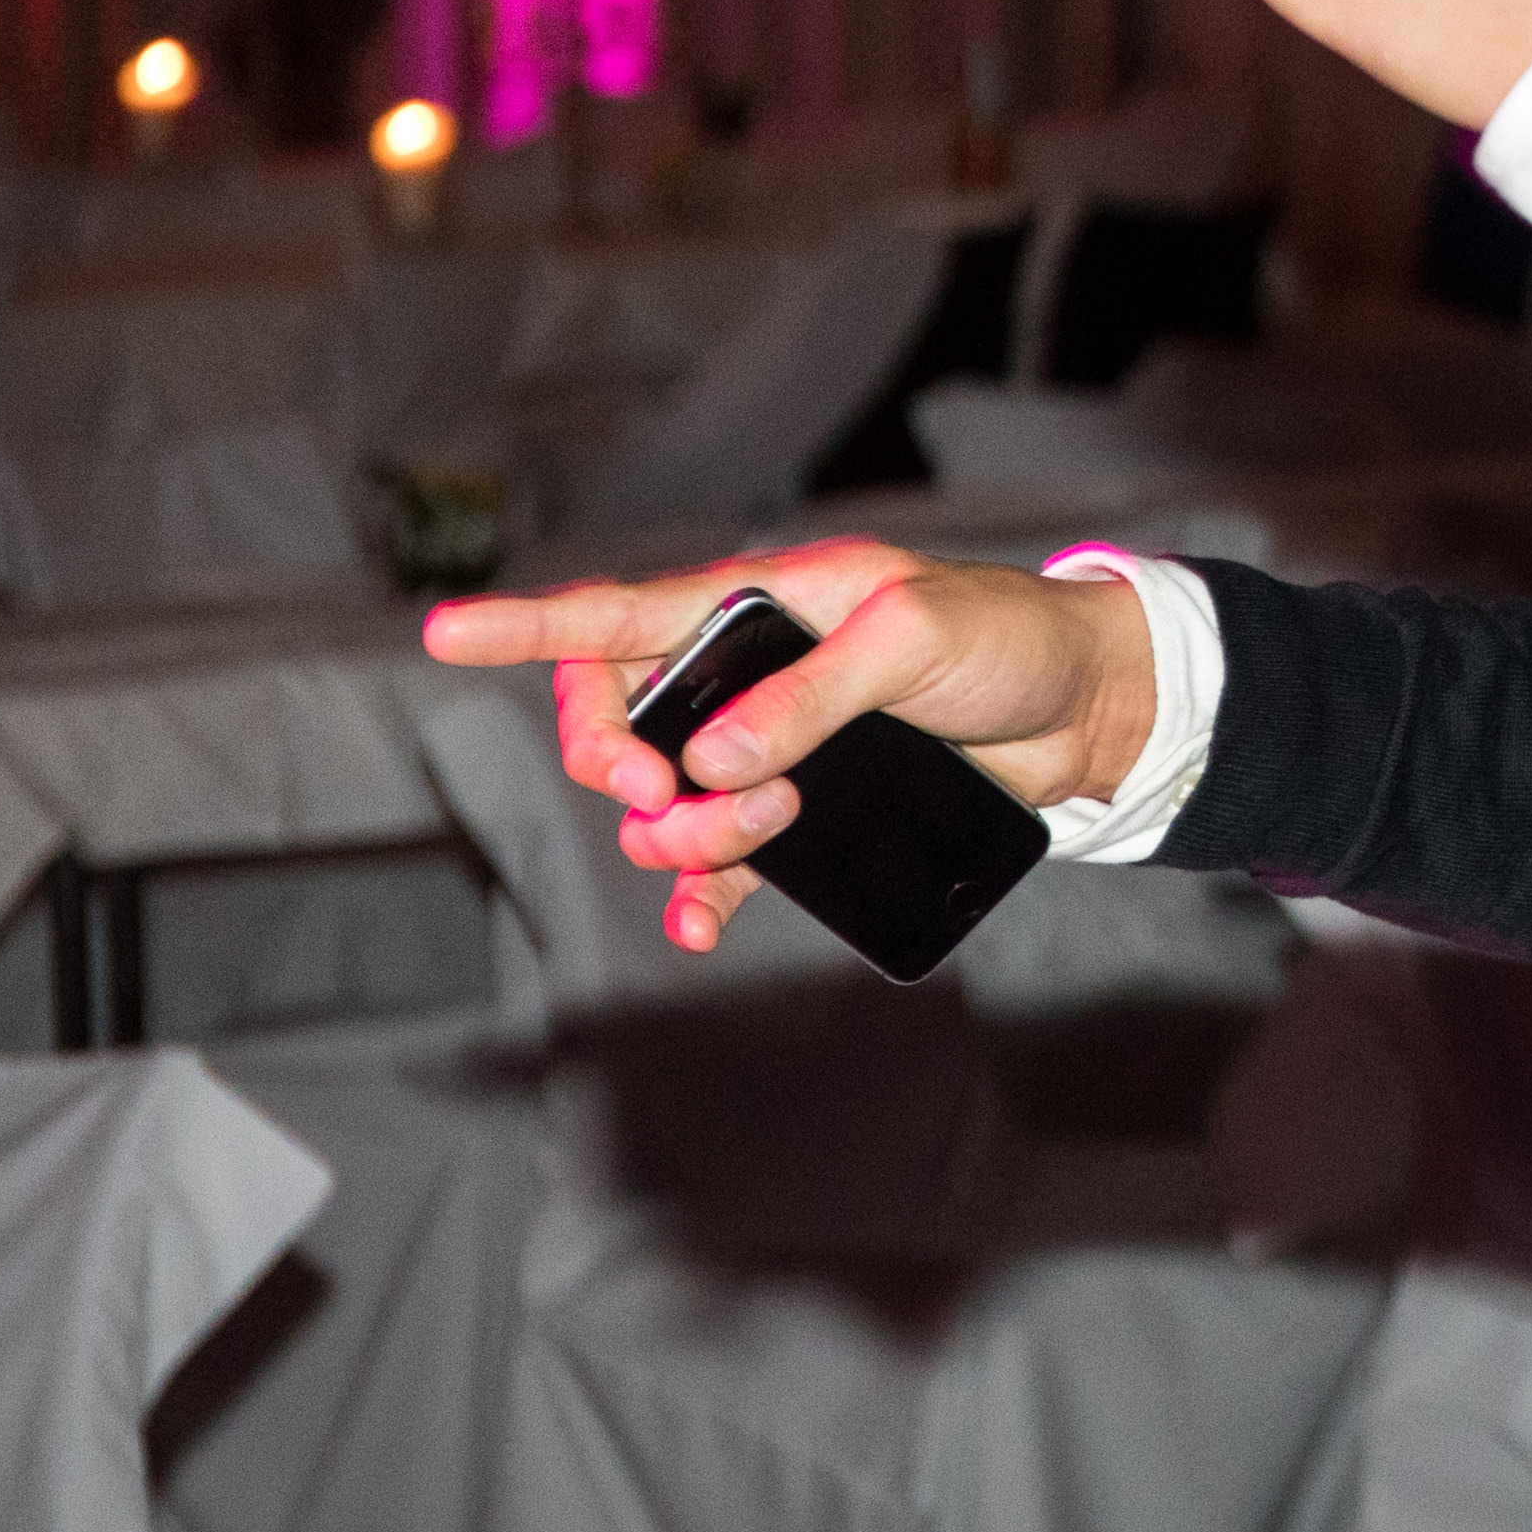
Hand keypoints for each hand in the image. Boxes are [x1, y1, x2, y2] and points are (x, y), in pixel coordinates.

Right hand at [422, 543, 1158, 954]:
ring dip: (681, 836)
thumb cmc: (1009, 638)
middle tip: (665, 800)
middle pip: (619, 726)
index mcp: (763, 604)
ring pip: (665, 803)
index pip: (623, 614)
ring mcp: (771, 746)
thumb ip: (809, 696)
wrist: (1086, 707)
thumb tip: (711, 763)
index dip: (530, 627)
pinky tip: (697, 928)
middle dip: (618, 770)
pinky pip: (719, 863)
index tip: (445, 634)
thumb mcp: (912, 643)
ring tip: (759, 831)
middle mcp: (748, 674)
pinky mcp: (805, 810)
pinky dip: (697, 896)